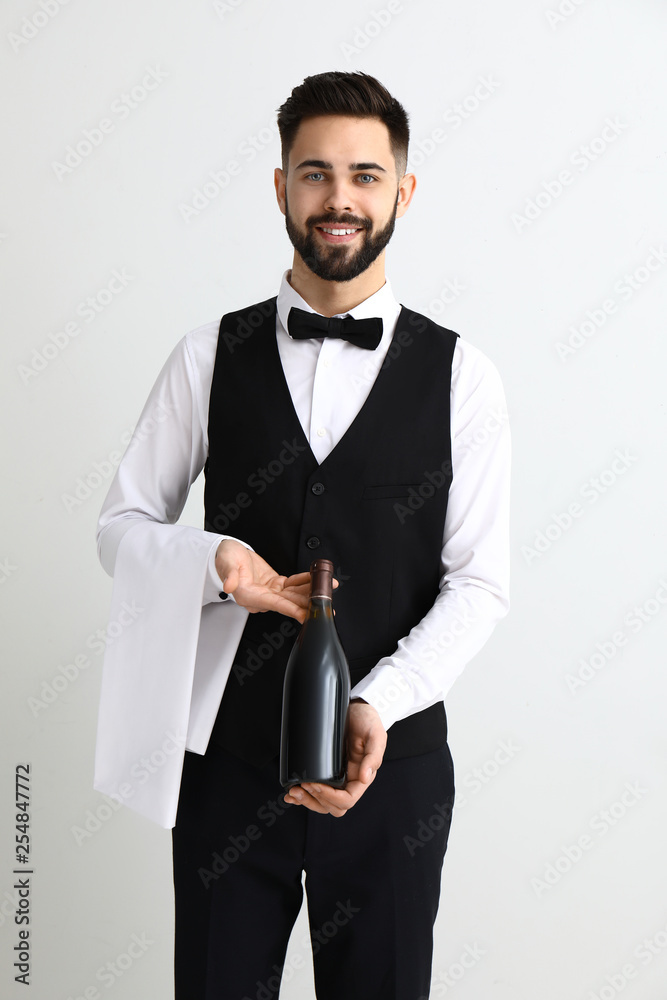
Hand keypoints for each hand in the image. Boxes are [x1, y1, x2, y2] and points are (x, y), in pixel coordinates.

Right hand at [215, 539, 320, 622]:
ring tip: (328, 587)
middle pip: (289, 602)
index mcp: (248, 596)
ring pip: (293, 594)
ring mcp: (269, 592)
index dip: (291, 610)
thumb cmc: (225, 558)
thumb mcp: (226, 563)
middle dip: (308, 602)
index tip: (306, 615)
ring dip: (311, 591)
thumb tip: (229, 586)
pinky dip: (305, 582)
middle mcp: (261, 597)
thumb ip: (229, 575)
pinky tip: (316, 579)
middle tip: (327, 603)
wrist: (228, 552)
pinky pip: (292, 585)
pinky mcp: (275, 585)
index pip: (275, 604)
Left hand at [283, 700, 386, 815]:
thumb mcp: (376, 735)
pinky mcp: (326, 770)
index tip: (316, 784)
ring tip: (293, 792)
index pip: (347, 800)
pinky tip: (291, 794)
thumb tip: (365, 778)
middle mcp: (349, 780)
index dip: (331, 797)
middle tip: (302, 786)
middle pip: (333, 806)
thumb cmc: (369, 720)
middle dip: (316, 800)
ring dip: (307, 801)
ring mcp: (337, 778)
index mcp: (362, 777)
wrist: (358, 708)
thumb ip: (373, 756)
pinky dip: (303, 796)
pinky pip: (315, 791)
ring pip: (322, 803)